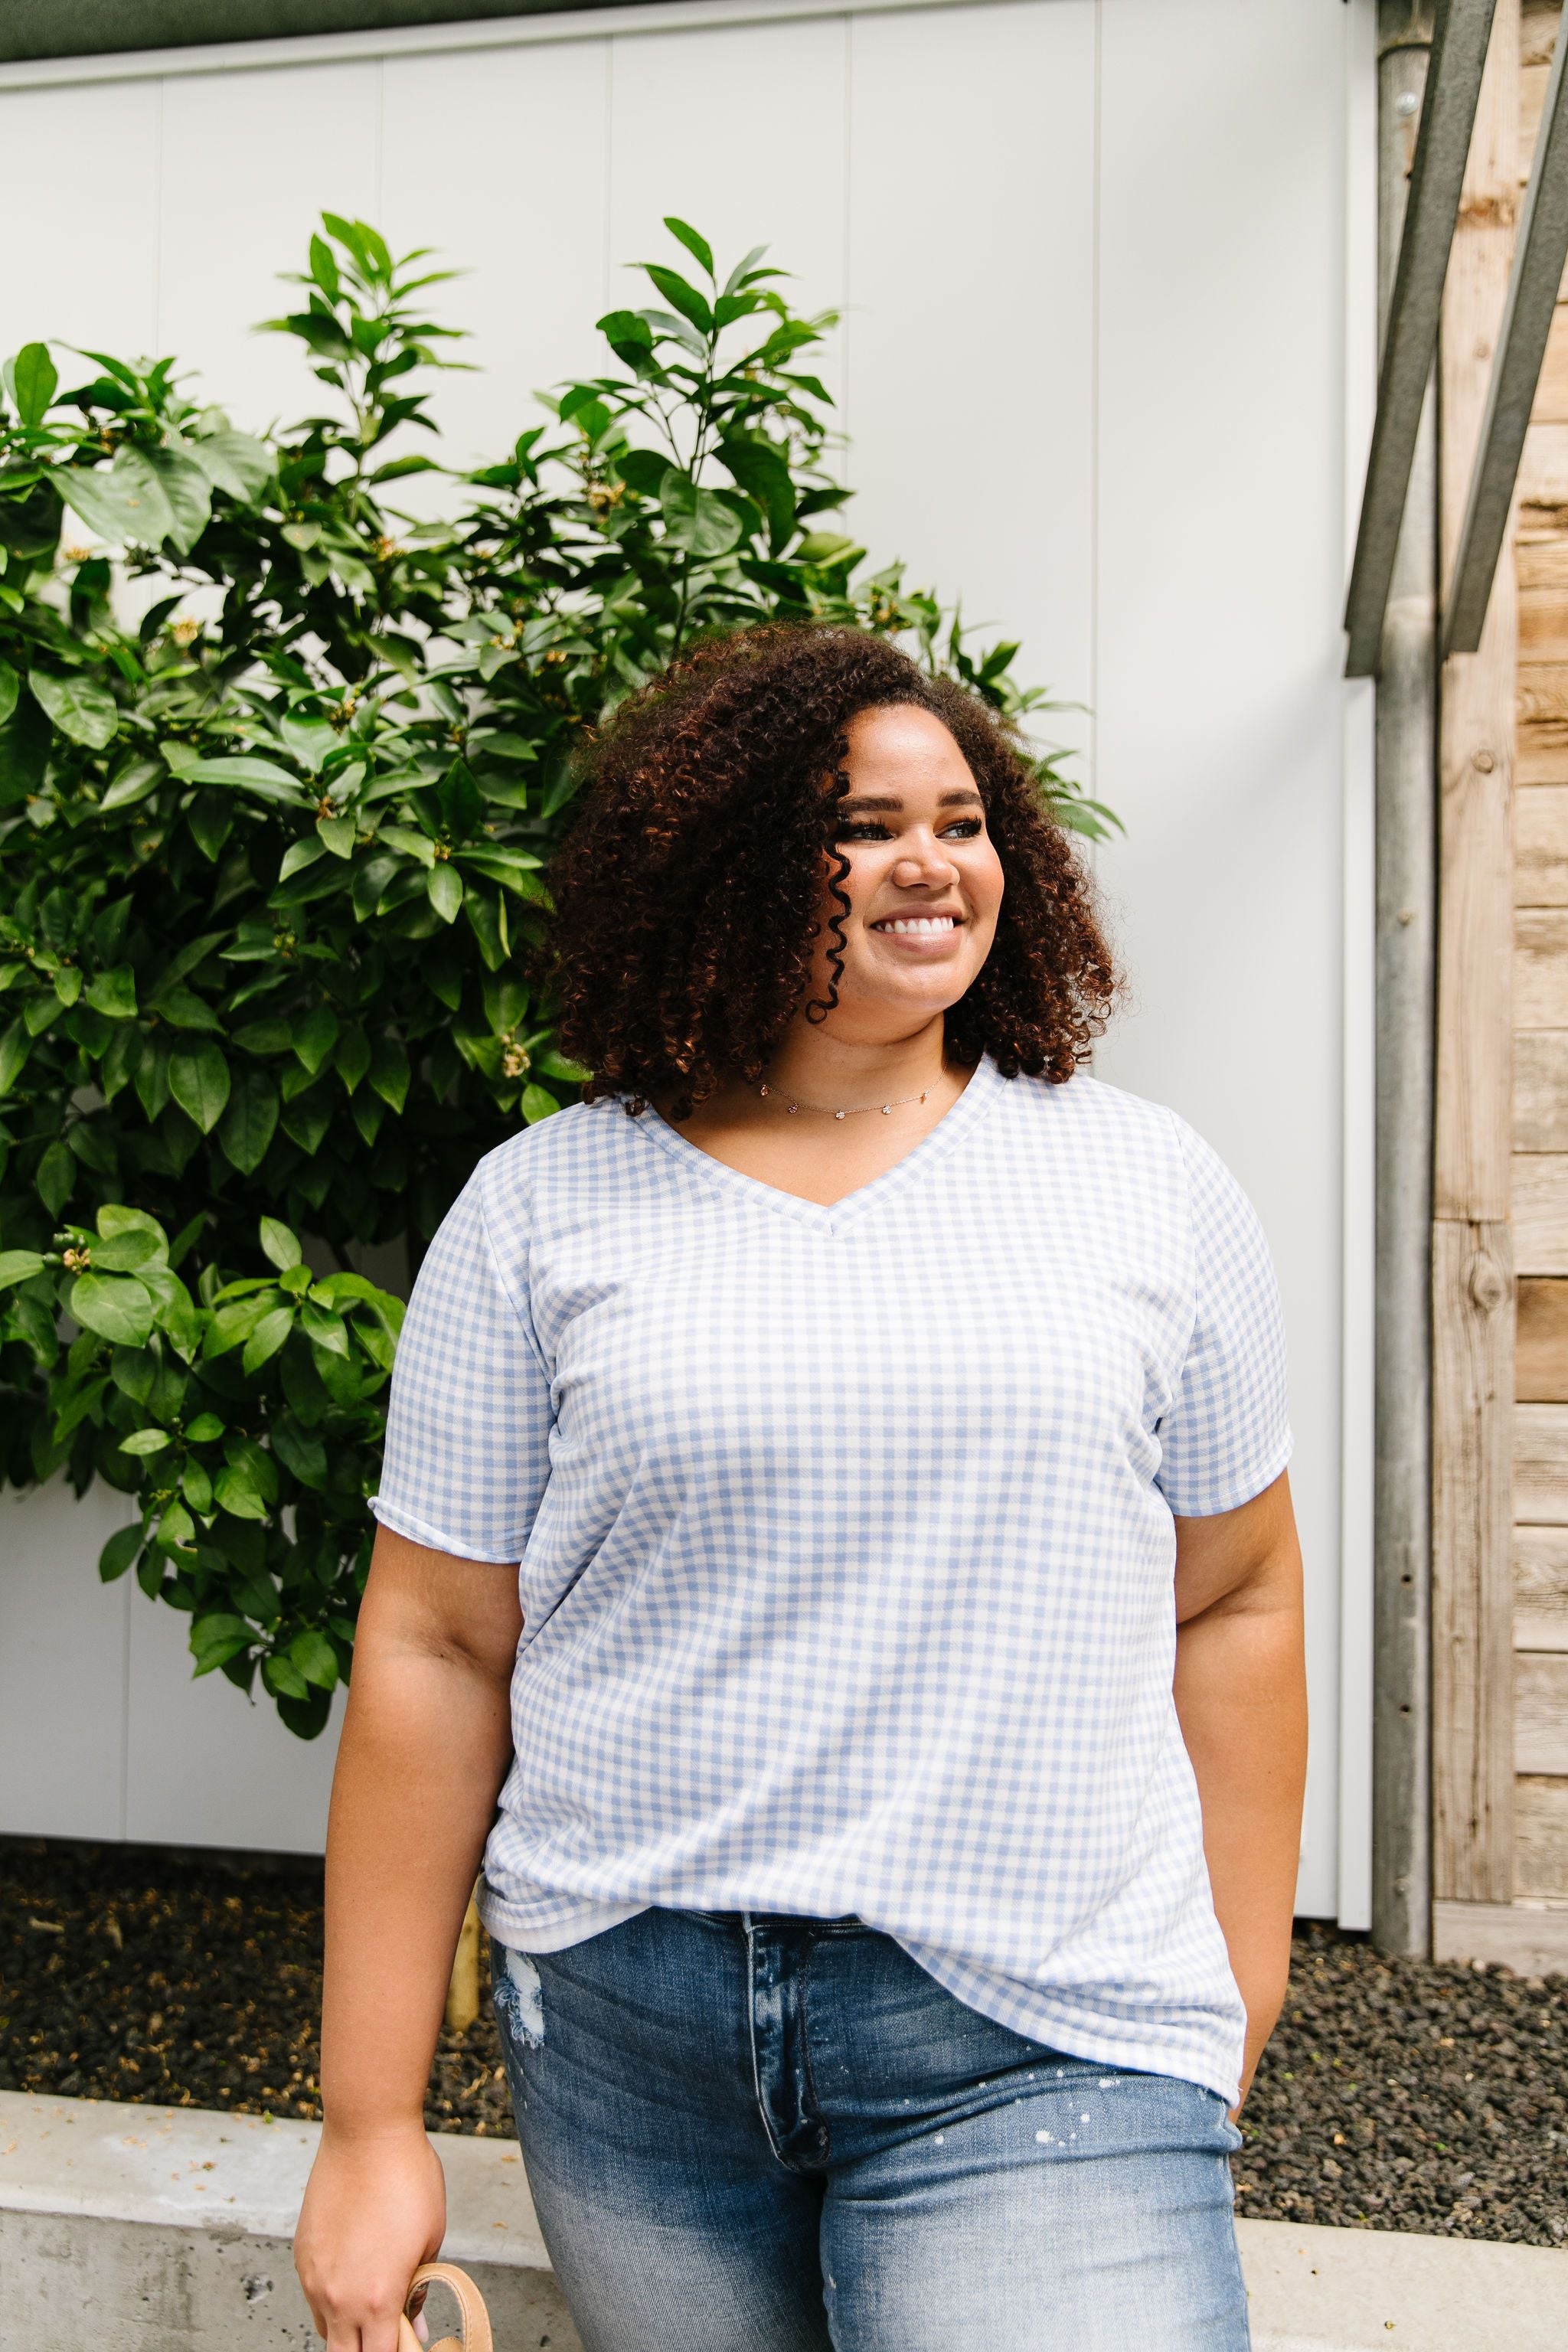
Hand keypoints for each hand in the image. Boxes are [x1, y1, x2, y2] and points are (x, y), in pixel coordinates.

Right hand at [295, 2120, 445, 2350]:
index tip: (406, 2343)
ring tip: (372, 2308)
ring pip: (325, 2330)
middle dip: (366, 2350)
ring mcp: (314, 2278)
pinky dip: (331, 2301)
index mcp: (376, 2299)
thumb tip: (412, 2326)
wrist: (367, 2133)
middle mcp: (339, 2296)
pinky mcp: (302, 2255)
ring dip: (346, 2330)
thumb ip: (418, 2291)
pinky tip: (352, 2278)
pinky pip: (314, 2297)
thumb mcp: (430, 2239)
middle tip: (388, 2333)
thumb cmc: (407, 2177)